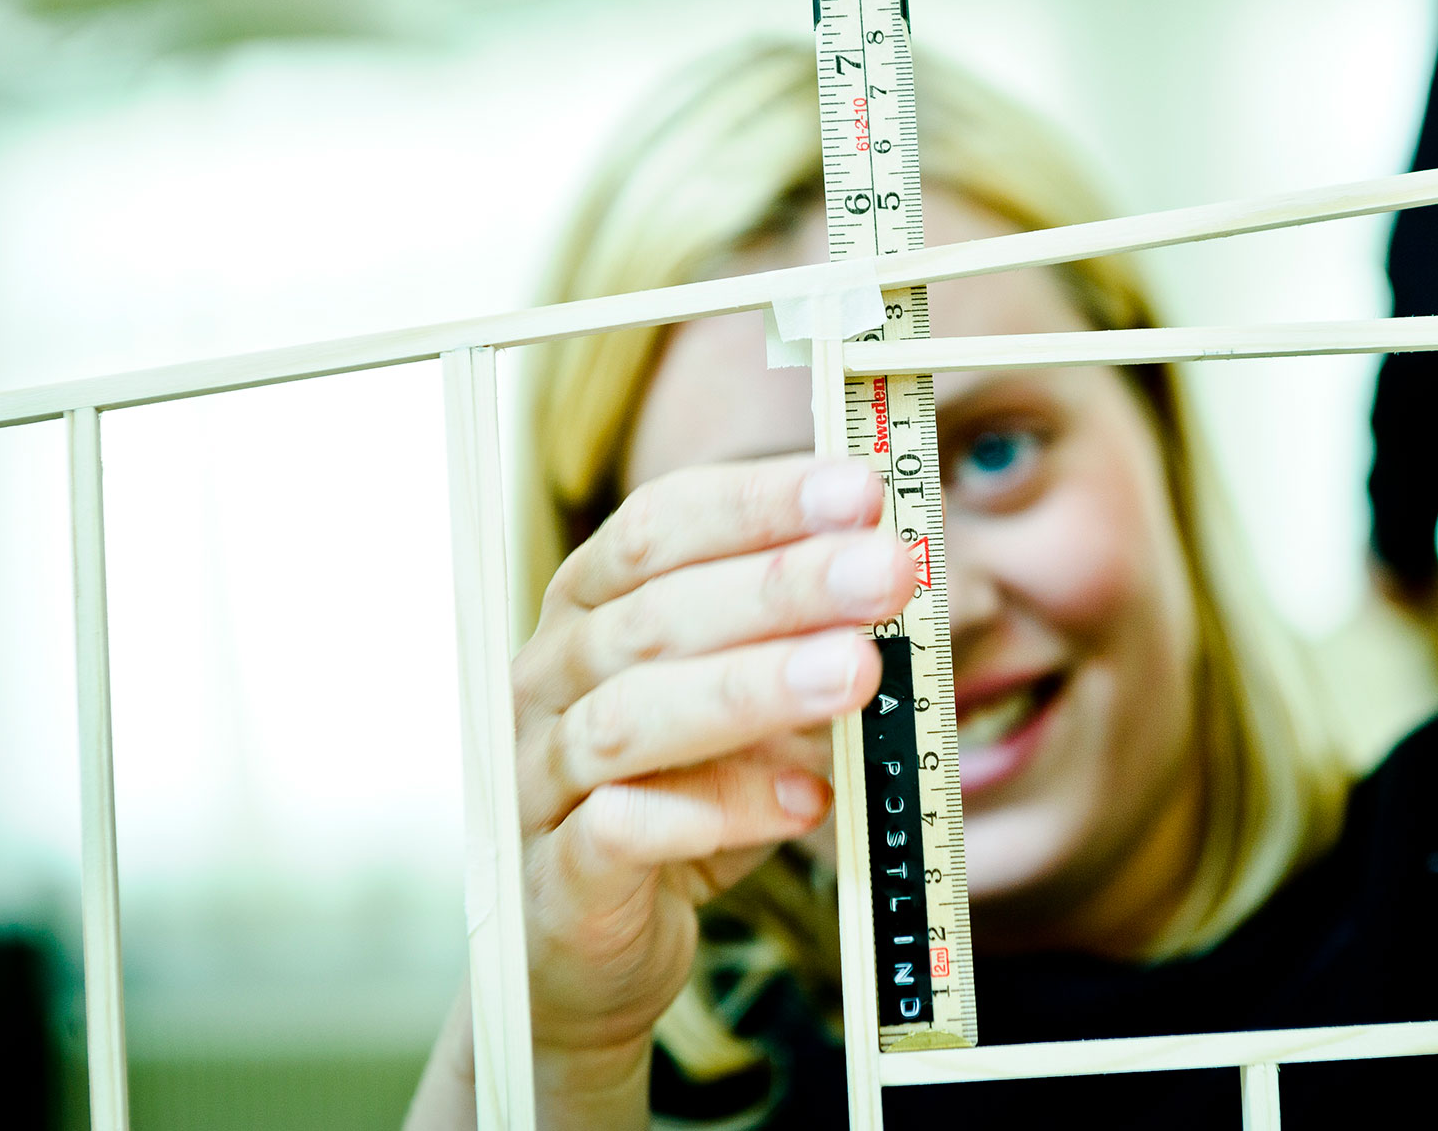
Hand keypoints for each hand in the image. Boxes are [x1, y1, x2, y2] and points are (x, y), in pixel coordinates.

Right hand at [507, 455, 912, 1092]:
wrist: (589, 949)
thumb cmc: (679, 801)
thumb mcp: (753, 713)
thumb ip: (808, 651)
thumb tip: (899, 589)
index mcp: (590, 612)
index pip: (658, 526)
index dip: (758, 501)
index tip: (860, 489)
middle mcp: (549, 682)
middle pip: (655, 613)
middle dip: (783, 584)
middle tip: (887, 571)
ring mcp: (538, 780)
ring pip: (631, 718)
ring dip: (753, 688)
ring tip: (856, 673)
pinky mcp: (556, 880)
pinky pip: (619, 833)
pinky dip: (714, 812)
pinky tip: (802, 802)